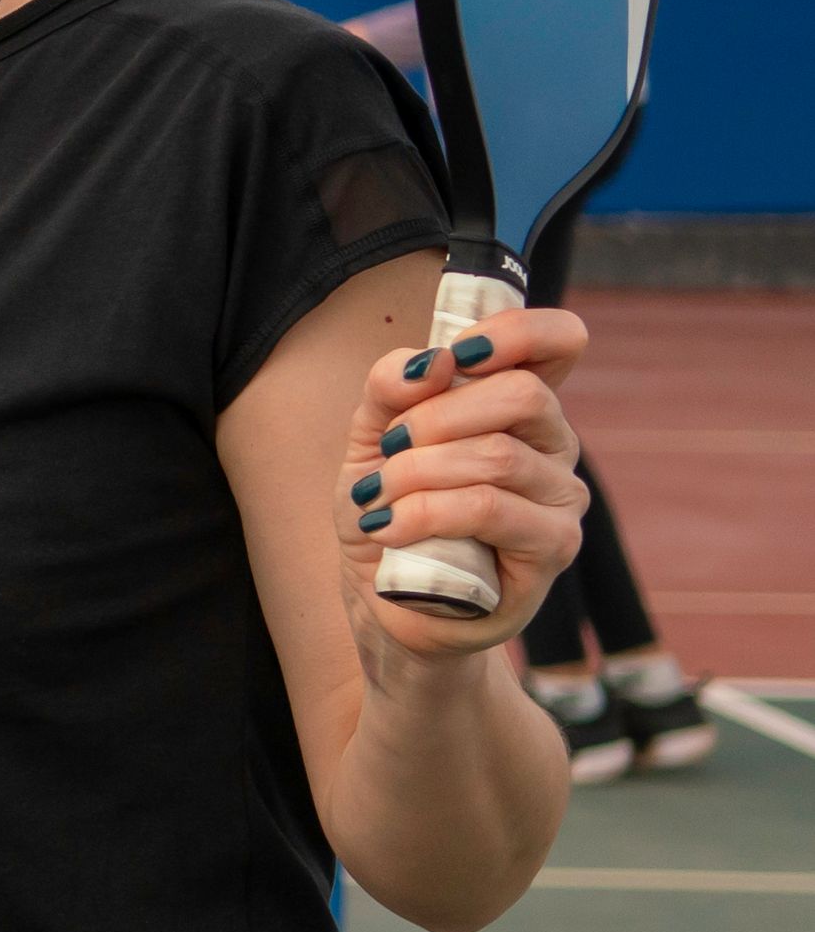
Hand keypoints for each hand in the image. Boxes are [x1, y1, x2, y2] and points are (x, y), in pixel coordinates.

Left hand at [347, 302, 592, 658]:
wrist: (385, 599)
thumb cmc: (388, 510)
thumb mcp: (371, 440)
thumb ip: (390, 390)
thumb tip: (428, 360)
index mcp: (518, 408)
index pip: (558, 343)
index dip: (516, 331)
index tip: (457, 352)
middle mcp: (554, 447)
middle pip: (523, 394)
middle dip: (436, 415)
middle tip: (390, 447)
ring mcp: (561, 501)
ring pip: (498, 456)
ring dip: (417, 472)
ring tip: (378, 499)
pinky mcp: (552, 551)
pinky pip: (489, 509)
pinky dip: (424, 512)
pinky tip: (389, 529)